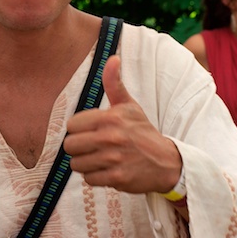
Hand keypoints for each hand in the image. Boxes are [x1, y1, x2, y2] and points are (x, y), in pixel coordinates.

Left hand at [64, 55, 181, 193]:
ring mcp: (113, 159)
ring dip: (86, 164)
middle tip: (93, 147)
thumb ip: (114, 84)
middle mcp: (110, 137)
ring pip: (77, 164)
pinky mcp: (116, 178)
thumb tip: (113, 58)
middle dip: (79, 148)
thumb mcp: (130, 106)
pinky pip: (89, 179)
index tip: (91, 131)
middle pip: (70, 146)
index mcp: (110, 118)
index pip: (71, 125)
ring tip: (100, 159)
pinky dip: (96, 177)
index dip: (79, 130)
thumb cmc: (143, 132)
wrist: (167, 161)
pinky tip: (108, 170)